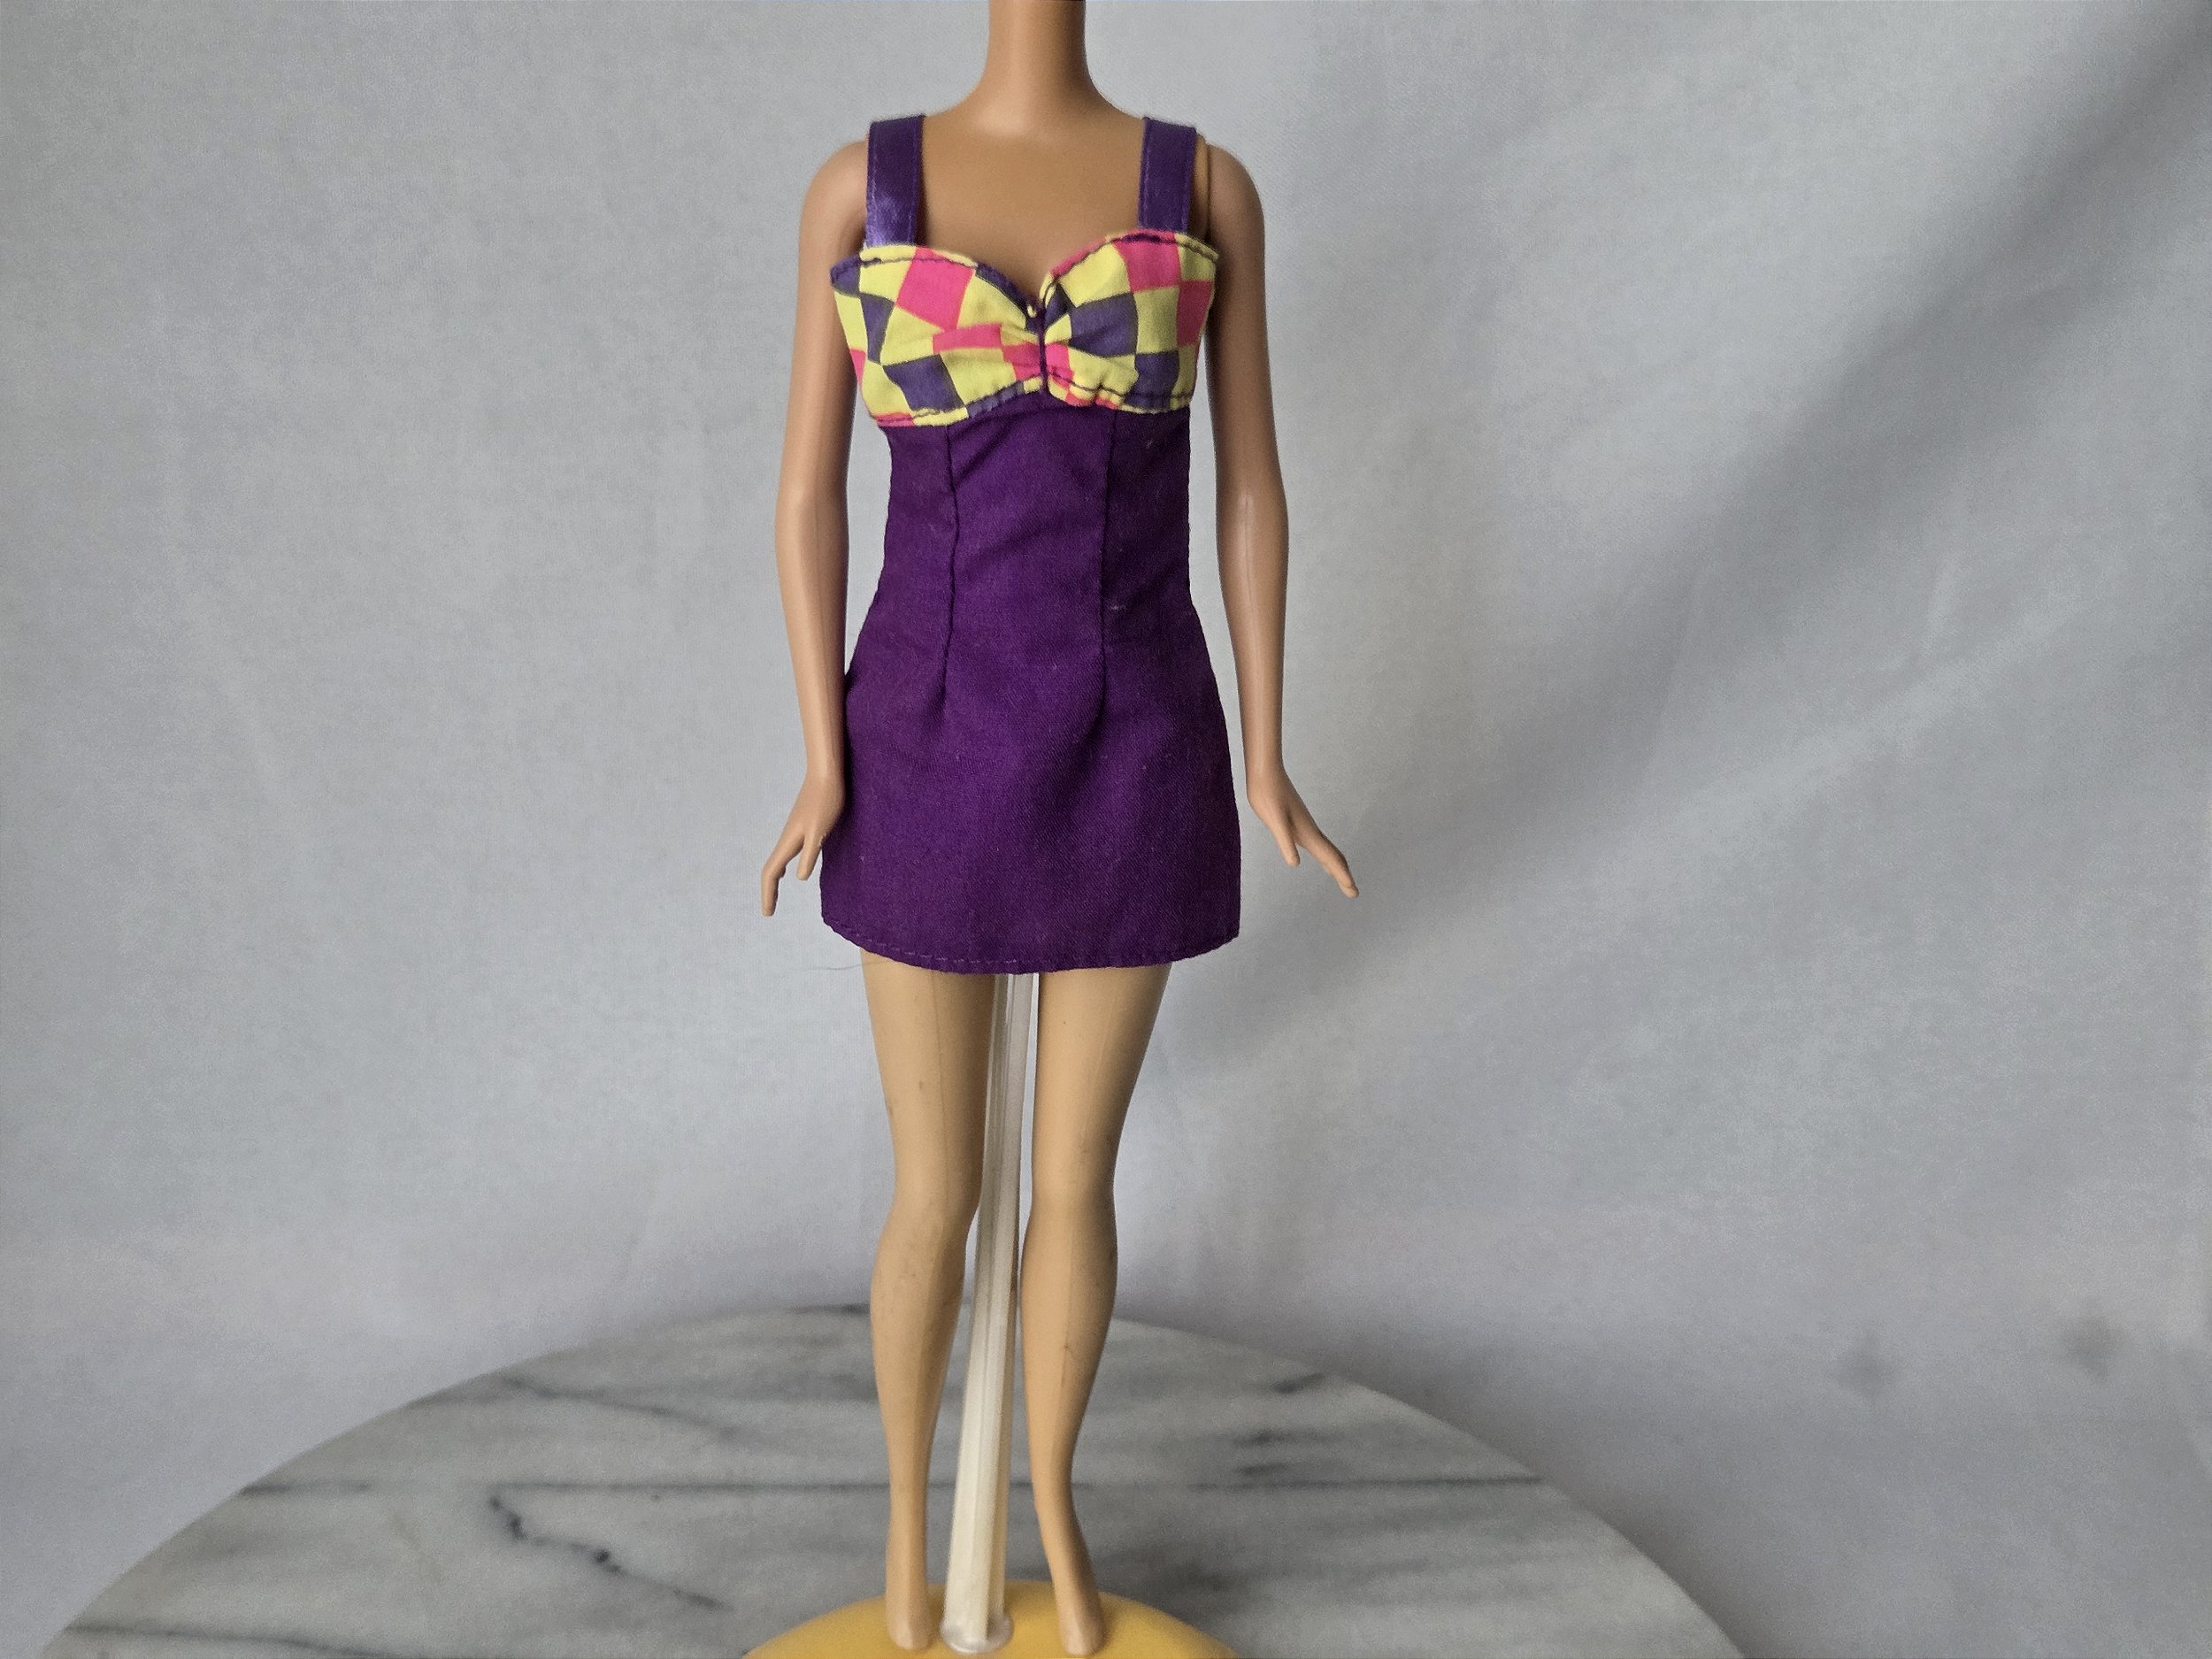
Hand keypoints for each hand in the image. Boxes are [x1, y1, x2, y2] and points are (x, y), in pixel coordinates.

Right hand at [760, 770, 845, 916]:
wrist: (827, 773)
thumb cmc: (827, 800)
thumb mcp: (821, 830)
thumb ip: (811, 853)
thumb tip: (799, 878)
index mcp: (790, 841)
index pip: (771, 872)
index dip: (768, 894)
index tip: (767, 914)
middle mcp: (788, 837)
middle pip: (771, 868)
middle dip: (768, 890)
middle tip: (769, 911)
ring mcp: (795, 831)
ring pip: (779, 859)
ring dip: (774, 878)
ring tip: (774, 893)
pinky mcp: (804, 826)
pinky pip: (790, 852)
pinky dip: (786, 865)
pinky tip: (794, 869)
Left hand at [1246, 763, 1355, 896]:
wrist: (1265, 771)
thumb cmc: (1267, 793)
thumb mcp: (1274, 819)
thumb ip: (1284, 840)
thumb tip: (1294, 863)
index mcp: (1307, 832)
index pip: (1330, 858)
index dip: (1342, 876)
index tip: (1354, 892)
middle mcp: (1309, 830)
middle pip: (1332, 856)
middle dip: (1343, 875)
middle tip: (1353, 893)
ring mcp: (1304, 825)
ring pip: (1325, 849)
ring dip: (1335, 866)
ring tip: (1340, 878)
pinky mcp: (1296, 821)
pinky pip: (1315, 843)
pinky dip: (1322, 855)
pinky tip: (1318, 856)